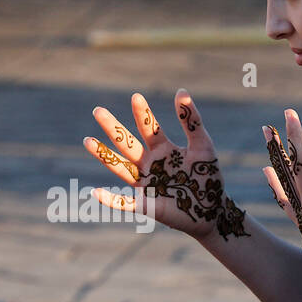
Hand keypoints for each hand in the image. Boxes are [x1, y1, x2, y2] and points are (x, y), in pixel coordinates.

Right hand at [84, 89, 248, 241]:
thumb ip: (192, 122)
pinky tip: (96, 193)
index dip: (143, 114)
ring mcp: (145, 184)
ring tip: (88, 141)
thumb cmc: (208, 177)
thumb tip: (181, 91)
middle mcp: (149, 163)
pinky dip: (110, 200)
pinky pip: (124, 203)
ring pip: (120, 168)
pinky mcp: (146, 205)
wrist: (213, 210)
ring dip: (104, 156)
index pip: (149, 128)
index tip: (136, 97)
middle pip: (127, 143)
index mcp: (162, 149)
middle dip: (113, 128)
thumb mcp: (203, 146)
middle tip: (98, 111)